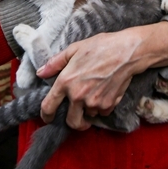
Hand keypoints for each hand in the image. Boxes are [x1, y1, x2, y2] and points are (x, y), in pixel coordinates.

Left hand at [37, 22, 167, 129]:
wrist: (126, 52)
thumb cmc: (101, 47)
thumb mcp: (74, 49)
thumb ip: (55, 63)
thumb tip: (41, 73)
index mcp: (65, 81)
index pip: (49, 106)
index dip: (46, 115)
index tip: (48, 118)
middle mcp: (78, 95)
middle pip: (71, 122)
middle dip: (73, 121)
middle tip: (76, 115)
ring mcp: (94, 103)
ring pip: (88, 116)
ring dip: (89, 110)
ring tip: (95, 95)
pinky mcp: (108, 105)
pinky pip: (102, 113)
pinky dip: (102, 107)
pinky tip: (105, 93)